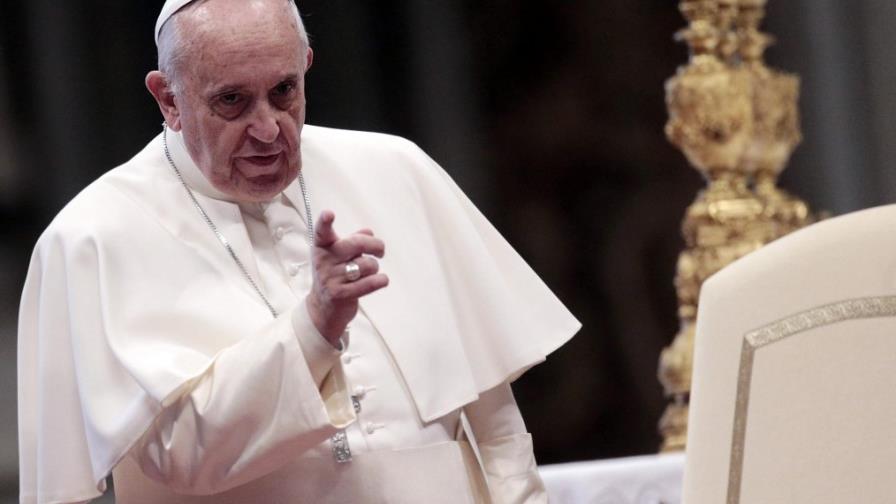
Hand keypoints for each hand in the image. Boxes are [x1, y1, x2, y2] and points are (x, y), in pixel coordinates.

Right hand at [305, 210, 388, 344]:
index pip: (322, 232)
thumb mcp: (338, 256)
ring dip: (375, 268)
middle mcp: (323, 261)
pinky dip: (380, 280)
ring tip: (369, 273)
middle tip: (381, 251)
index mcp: (322, 247)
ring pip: (367, 264)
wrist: (323, 309)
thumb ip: (352, 241)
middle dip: (375, 246)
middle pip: (356, 244)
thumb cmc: (334, 275)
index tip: (329, 214)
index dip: (325, 222)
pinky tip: (382, 280)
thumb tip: (368, 232)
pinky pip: (369, 283)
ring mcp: (330, 278)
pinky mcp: (340, 294)